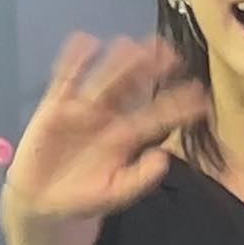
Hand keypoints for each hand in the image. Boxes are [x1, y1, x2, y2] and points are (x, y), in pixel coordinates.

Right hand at [0, 35, 208, 237]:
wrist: (43, 202)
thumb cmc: (83, 198)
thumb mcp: (114, 194)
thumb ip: (139, 178)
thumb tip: (163, 158)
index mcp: (128, 136)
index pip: (157, 116)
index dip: (178, 104)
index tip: (200, 93)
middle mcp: (109, 117)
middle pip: (133, 88)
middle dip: (151, 70)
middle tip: (171, 52)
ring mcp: (83, 109)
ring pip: (104, 79)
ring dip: (117, 62)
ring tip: (131, 44)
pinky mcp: (55, 106)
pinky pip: (66, 79)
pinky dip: (73, 61)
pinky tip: (84, 42)